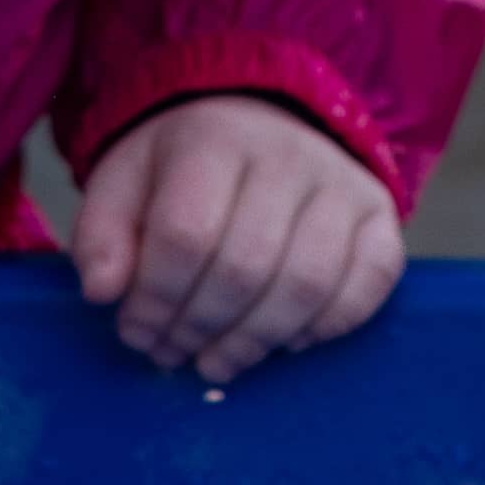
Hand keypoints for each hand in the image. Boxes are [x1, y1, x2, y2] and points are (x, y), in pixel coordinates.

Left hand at [74, 91, 404, 382]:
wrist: (264, 122)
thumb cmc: (185, 168)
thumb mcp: (125, 183)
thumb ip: (102, 234)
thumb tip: (103, 291)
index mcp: (215, 137)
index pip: (185, 233)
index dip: (154, 299)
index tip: (135, 331)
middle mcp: (288, 152)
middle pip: (245, 266)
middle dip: (198, 328)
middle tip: (172, 353)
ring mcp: (343, 183)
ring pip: (307, 283)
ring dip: (254, 341)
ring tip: (216, 362)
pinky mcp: (381, 214)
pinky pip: (371, 283)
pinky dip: (328, 327)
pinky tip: (285, 343)